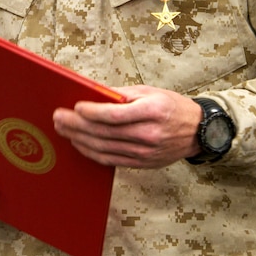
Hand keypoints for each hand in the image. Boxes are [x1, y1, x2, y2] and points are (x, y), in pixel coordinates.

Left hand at [53, 85, 202, 168]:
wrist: (197, 131)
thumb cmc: (171, 106)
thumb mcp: (150, 91)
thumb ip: (122, 94)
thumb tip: (94, 94)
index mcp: (152, 111)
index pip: (115, 114)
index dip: (92, 112)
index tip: (75, 106)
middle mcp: (149, 134)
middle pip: (105, 132)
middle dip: (77, 125)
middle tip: (58, 118)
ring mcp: (145, 152)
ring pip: (104, 148)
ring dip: (79, 139)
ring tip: (63, 130)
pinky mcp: (142, 163)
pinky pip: (111, 160)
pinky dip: (92, 152)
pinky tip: (79, 144)